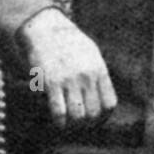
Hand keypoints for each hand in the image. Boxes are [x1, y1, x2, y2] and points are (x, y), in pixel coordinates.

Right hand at [18, 9, 116, 128]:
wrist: (44, 28)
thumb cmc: (67, 42)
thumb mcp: (90, 52)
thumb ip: (99, 74)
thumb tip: (105, 99)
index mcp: (98, 69)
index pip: (109, 104)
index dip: (103, 117)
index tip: (94, 119)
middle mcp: (86, 76)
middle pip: (94, 113)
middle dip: (87, 123)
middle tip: (79, 124)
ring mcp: (69, 80)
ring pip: (78, 117)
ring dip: (73, 125)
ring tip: (69, 123)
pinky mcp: (51, 83)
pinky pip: (59, 113)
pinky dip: (59, 122)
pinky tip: (58, 121)